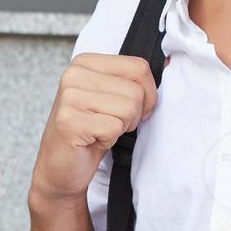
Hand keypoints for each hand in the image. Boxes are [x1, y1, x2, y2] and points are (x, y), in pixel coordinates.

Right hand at [28, 52, 158, 204]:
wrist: (60, 167)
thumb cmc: (90, 131)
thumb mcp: (111, 96)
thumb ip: (133, 80)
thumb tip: (170, 63)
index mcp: (86, 62)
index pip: (139, 67)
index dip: (147, 94)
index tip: (133, 108)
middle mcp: (74, 74)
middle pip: (136, 90)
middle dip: (133, 114)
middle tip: (111, 123)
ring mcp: (70, 97)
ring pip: (129, 108)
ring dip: (121, 127)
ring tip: (101, 130)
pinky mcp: (70, 121)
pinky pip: (114, 127)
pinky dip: (109, 140)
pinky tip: (93, 140)